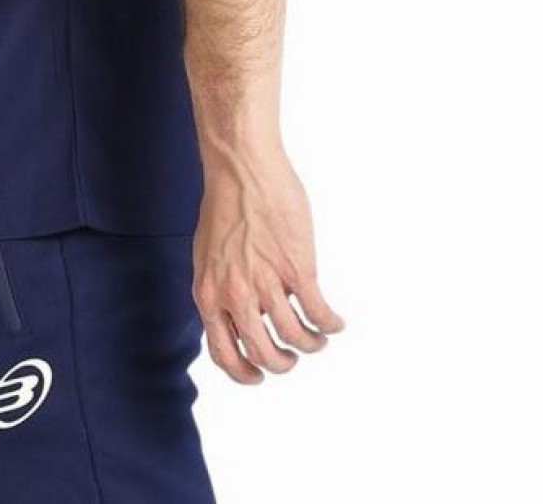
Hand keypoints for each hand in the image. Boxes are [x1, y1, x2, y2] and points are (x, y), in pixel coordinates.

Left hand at [192, 142, 343, 383]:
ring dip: (310, 344)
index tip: (258, 375)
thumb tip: (235, 314)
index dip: (244, 373)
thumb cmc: (224, 203)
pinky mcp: (296, 268)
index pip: (223, 354)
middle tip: (292, 358)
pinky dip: (330, 325)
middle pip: (263, 354)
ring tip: (317, 338)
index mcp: (208, 292)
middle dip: (282, 364)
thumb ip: (218, 286)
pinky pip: (318, 313)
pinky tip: (335, 322)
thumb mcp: (207, 254)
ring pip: (294, 337)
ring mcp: (267, 282)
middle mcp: (235, 294)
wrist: (240, 167)